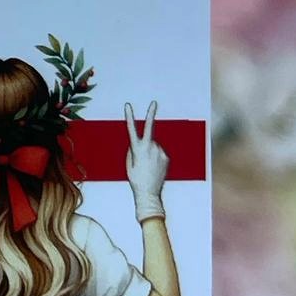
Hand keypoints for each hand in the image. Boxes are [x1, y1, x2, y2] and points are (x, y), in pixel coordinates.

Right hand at [124, 101, 168, 222]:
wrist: (149, 193)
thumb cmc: (135, 178)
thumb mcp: (129, 163)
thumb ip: (133, 150)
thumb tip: (140, 142)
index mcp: (137, 149)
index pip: (132, 129)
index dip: (129, 116)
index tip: (128, 106)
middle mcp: (150, 147)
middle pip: (150, 129)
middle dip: (151, 114)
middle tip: (154, 102)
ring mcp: (160, 152)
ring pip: (154, 144)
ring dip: (150, 150)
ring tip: (148, 165)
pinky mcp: (167, 156)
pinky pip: (160, 152)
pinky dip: (156, 156)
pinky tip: (154, 167)